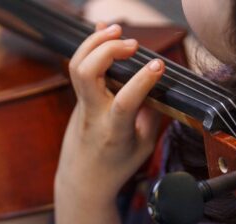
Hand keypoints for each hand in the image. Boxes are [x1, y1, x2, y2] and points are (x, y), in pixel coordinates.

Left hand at [55, 23, 164, 205]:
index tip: (159, 65)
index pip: (124, 102)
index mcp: (114, 132)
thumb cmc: (116, 166)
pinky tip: (105, 33)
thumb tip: (157, 84)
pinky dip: (92, 47)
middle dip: (108, 50)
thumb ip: (152, 115)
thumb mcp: (144, 146)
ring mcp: (81, 106)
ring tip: (117, 30)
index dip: (142, 80)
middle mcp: (93, 115)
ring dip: (95, 42)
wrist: (82, 181)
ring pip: (77, 66)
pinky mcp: (78, 99)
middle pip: (87, 73)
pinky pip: (80, 67)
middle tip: (133, 45)